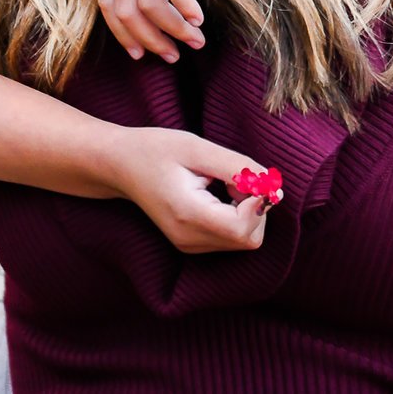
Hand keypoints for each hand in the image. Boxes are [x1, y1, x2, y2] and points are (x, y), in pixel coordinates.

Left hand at [99, 0, 237, 60]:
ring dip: (174, 31)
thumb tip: (153, 9)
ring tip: (195, 41)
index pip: (107, 4)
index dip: (123, 35)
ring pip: (150, 4)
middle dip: (150, 41)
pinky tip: (198, 18)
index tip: (143, 54)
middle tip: (173, 56)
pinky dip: (184, 9)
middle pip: (126, 10)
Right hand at [107, 127, 271, 252]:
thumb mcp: (197, 147)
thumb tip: (274, 190)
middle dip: (254, 207)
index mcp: (187, 215)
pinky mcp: (192, 244)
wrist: (119, 164)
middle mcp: (189, 238)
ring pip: (244, 240)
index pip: (244, 229)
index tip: (244, 175)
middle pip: (249, 238)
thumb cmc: (155, 149)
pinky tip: (217, 194)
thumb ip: (238, 168)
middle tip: (232, 177)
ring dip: (246, 211)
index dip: (257, 203)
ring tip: (221, 183)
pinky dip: (236, 217)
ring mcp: (189, 245)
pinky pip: (231, 238)